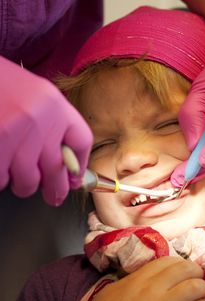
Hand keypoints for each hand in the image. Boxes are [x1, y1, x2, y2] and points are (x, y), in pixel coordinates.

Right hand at [0, 57, 92, 204]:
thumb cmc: (2, 84)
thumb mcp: (35, 97)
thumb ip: (52, 126)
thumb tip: (66, 165)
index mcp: (55, 104)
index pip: (81, 141)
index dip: (80, 165)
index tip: (75, 178)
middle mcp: (40, 118)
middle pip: (58, 168)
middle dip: (57, 189)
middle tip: (54, 196)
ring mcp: (15, 132)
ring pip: (29, 180)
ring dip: (24, 185)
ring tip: (19, 179)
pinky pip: (2, 178)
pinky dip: (1, 179)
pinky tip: (2, 168)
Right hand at [80, 256, 204, 300]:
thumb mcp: (117, 287)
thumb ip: (135, 279)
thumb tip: (150, 277)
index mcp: (139, 276)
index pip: (168, 261)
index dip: (180, 262)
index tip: (184, 268)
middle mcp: (153, 287)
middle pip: (185, 270)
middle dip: (196, 272)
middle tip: (198, 278)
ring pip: (194, 288)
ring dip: (202, 289)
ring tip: (202, 293)